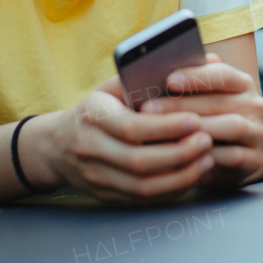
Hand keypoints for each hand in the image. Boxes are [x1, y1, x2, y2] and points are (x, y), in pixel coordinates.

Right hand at [21, 82, 215, 203]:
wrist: (55, 147)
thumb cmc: (94, 110)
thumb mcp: (110, 88)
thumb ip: (145, 77)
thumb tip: (194, 63)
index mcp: (93, 117)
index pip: (132, 127)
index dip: (166, 127)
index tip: (195, 120)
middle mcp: (91, 149)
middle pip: (139, 161)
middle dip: (179, 154)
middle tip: (207, 141)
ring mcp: (96, 177)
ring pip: (143, 186)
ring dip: (181, 176)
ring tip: (206, 159)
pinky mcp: (105, 196)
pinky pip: (143, 199)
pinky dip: (172, 189)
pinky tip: (191, 174)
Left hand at [139, 53, 262, 187]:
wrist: (243, 155)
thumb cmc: (216, 119)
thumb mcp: (208, 99)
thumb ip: (194, 82)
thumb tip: (163, 66)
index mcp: (243, 84)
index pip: (223, 74)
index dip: (196, 76)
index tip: (168, 80)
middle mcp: (256, 106)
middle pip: (220, 102)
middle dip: (182, 105)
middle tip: (149, 108)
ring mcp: (258, 133)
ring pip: (230, 126)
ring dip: (195, 128)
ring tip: (162, 131)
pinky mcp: (255, 160)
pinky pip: (231, 156)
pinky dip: (206, 154)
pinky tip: (181, 153)